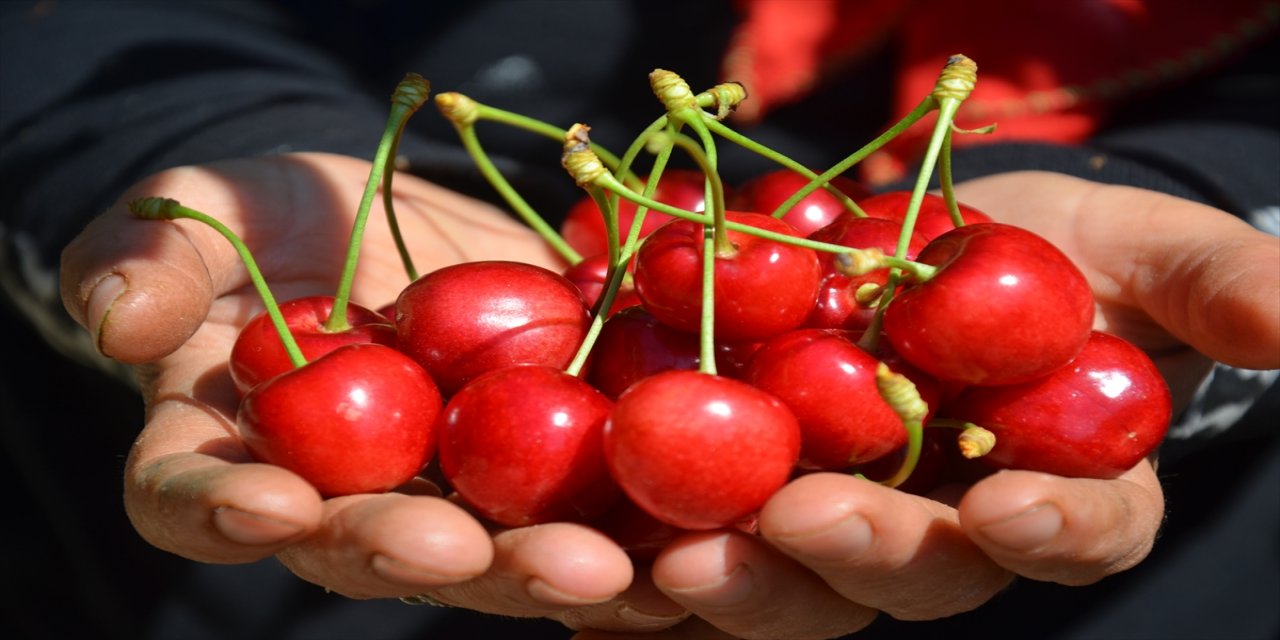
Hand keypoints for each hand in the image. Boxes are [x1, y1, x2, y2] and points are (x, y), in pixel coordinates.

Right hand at [58, 152, 643, 609]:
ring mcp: (447, 488)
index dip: (225, 512)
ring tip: (608, 573)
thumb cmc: (267, 217)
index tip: (271, 505)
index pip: (197, 501)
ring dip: (543, 567)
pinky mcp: (538, 462)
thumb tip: (113, 312)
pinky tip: (681, 534)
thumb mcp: (198, 208)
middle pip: (367, 547)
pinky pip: (579, 502)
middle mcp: (341, 497)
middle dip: (419, 555)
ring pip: (488, 547)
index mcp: (230, 453)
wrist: (380, 224)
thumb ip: (147, 254)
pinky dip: (627, 522)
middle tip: (469, 554)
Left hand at [570, 171, 1279, 638]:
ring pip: (785, 583)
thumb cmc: (1037, 251)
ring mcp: (825, 526)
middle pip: (907, 574)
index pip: (1075, 536)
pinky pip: (684, 555)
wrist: (909, 245)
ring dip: (731, 583)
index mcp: (1046, 491)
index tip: (1009, 508)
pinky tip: (584, 571)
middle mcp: (934, 533)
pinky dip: (633, 576)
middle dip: (858, 556)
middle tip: (796, 523)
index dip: (1054, 534)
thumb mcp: (1127, 245)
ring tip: (667, 566)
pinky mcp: (728, 507)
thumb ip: (1210, 286)